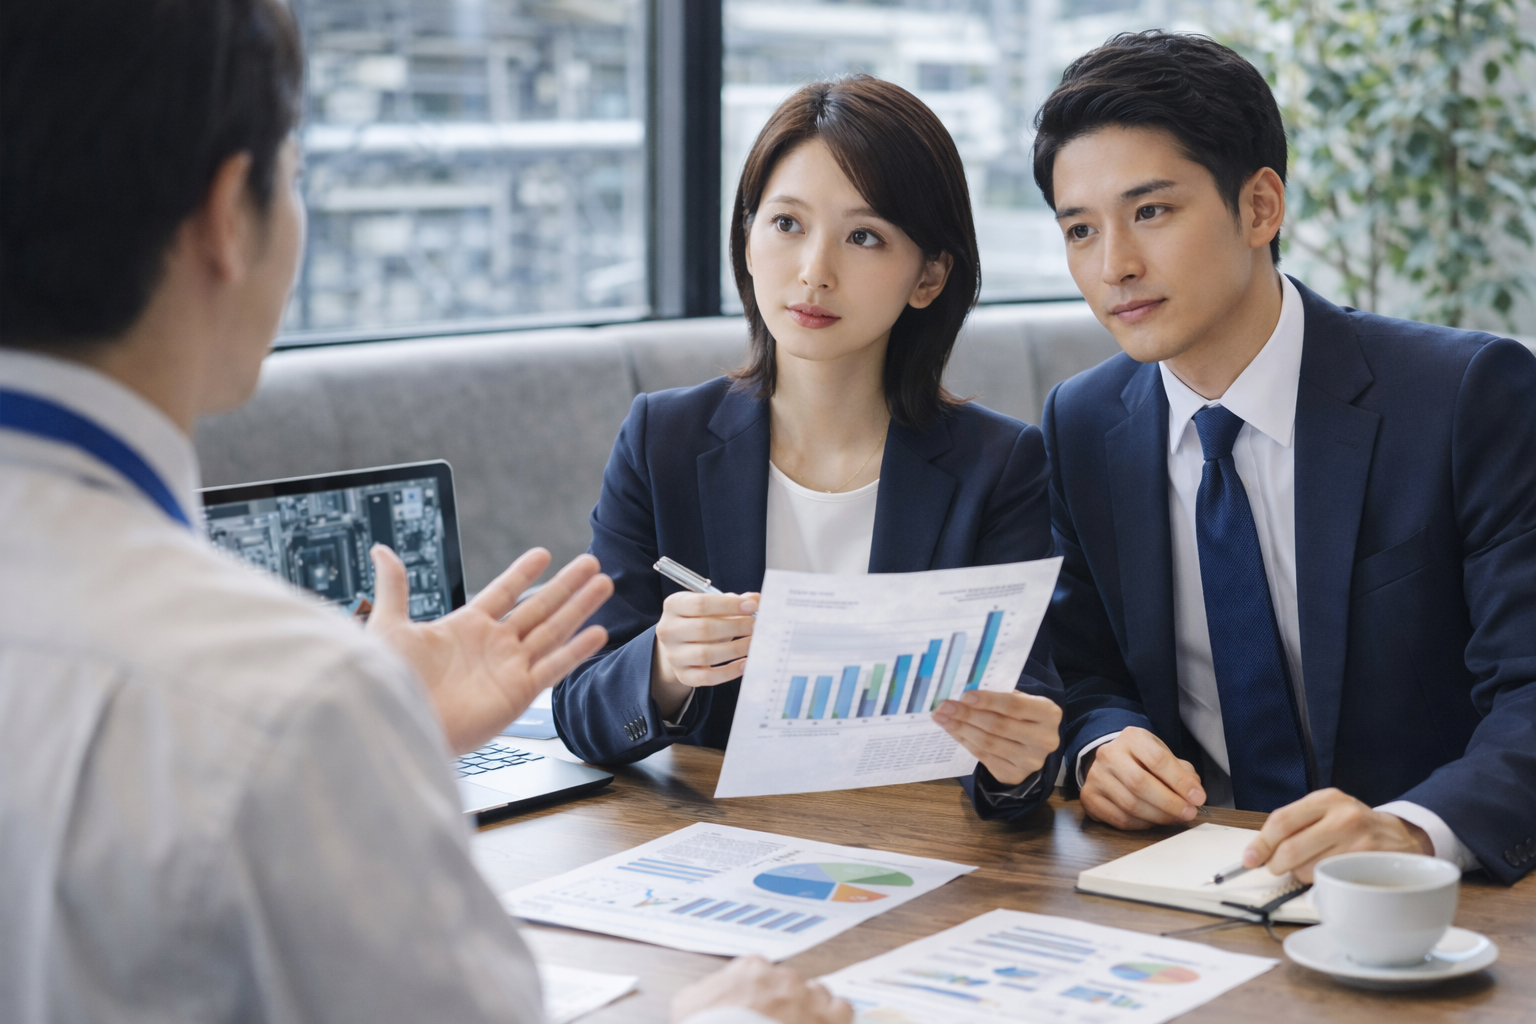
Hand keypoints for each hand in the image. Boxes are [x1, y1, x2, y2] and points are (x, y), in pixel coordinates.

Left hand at [367, 545, 612, 753]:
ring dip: (580, 608)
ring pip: (553, 630)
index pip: (503, 591)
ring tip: (604, 584)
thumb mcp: (389, 625)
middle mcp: (493, 645)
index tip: (543, 554)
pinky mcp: (517, 693)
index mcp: (465, 627)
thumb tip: (381, 549)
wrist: (397, 723)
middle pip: (539, 607)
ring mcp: (508, 668)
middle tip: (591, 562)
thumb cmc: (389, 682)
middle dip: (566, 585)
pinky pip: (553, 667)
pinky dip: (576, 650)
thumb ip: (394, 586)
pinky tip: (597, 632)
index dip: (523, 573)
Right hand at [652, 591, 758, 718]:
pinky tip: (745, 664)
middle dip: (735, 627)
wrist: (680, 644)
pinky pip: (707, 677)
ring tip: (754, 643)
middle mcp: (668, 630)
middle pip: (703, 629)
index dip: (728, 605)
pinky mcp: (682, 675)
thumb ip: (733, 601)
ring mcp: (673, 655)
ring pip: (705, 654)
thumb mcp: (712, 606)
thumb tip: (757, 600)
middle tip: (756, 626)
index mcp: (673, 606)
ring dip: (735, 649)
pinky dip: (729, 672)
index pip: (700, 604)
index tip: (751, 607)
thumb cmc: (700, 619)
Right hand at [672, 956, 851, 1023]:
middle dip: (786, 1004)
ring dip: (814, 1009)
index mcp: (750, 969)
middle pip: (790, 985)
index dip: (759, 995)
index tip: (756, 1011)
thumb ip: (701, 994)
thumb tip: (701, 998)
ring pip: (819, 994)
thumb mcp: (687, 1006)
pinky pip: (842, 1010)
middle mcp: (782, 977)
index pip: (759, 974)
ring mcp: (808, 997)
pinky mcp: (830, 1019)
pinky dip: (836, 1019)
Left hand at [933, 690, 1061, 785]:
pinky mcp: (1015, 775)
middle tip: (944, 706)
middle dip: (967, 715)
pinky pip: (984, 757)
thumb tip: (964, 693)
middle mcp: (1045, 740)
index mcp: (1049, 714)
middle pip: (998, 726)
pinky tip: (954, 731)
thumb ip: (1000, 695)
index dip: (988, 700)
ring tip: (942, 717)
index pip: (1014, 705)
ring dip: (961, 729)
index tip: (964, 695)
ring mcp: (1031, 761)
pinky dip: (966, 742)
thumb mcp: (1021, 699)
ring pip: (988, 743)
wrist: (1034, 742)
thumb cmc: (1023, 713)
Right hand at [1080, 727, 1206, 828]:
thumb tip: (1194, 795)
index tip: (1198, 798)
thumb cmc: (1143, 761)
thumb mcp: (1164, 756)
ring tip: (1174, 818)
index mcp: (1132, 738)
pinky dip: (1141, 825)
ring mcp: (1096, 776)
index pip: (1157, 760)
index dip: (1180, 782)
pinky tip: (1152, 820)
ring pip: (1130, 804)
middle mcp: (1109, 754)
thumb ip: (1182, 773)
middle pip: (1140, 783)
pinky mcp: (1089, 797)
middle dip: (1169, 803)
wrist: (1112, 762)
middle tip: (1188, 813)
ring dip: (1158, 817)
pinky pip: (1119, 819)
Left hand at [1244, 788, 1432, 881]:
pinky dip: (1320, 881)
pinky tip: (1329, 873)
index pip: (1282, 820)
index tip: (1249, 858)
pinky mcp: (1370, 863)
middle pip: (1291, 848)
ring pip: (1308, 868)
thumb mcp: (1327, 813)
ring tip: (1313, 865)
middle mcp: (1344, 816)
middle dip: (1275, 863)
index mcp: (1326, 799)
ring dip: (1300, 874)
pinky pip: (1329, 879)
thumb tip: (1258, 851)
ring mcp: (1359, 840)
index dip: (1261, 843)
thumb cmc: (1355, 827)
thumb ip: (1295, 825)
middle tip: (1274, 867)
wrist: (1403, 838)